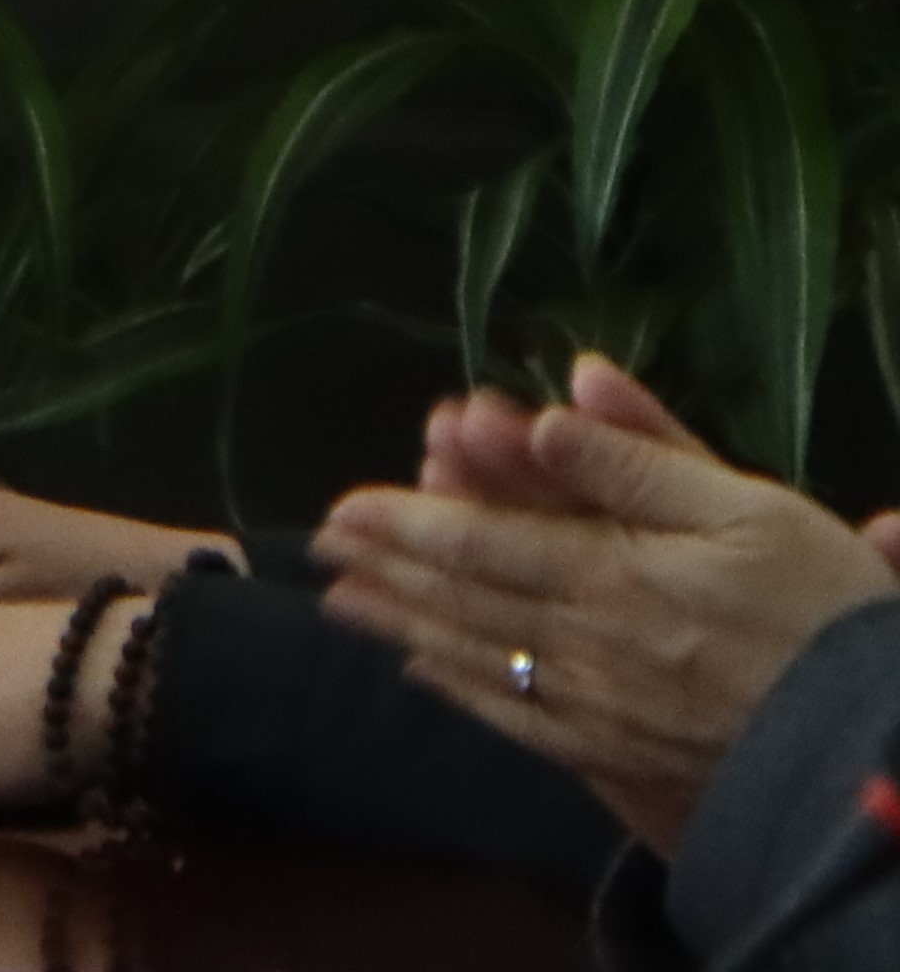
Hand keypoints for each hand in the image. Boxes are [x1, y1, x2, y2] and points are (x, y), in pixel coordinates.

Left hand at [315, 352, 899, 845]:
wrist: (875, 738)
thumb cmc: (822, 608)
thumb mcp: (745, 506)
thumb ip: (641, 459)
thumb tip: (551, 411)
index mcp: (608, 571)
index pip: (478, 541)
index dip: (404, 524)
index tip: (343, 507)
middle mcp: (583, 641)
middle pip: (462, 598)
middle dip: (387, 569)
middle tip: (320, 548)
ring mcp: (597, 704)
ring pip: (477, 657)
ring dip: (403, 625)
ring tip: (344, 603)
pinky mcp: (621, 754)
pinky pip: (522, 723)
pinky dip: (466, 694)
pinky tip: (428, 675)